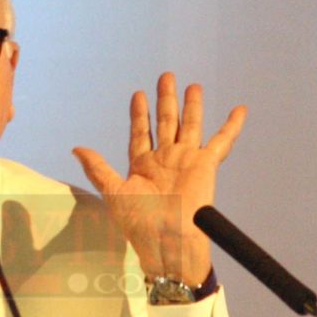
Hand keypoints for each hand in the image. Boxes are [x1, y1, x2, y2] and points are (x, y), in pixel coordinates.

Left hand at [72, 72, 243, 285]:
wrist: (166, 240)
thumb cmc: (138, 222)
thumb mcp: (112, 191)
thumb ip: (97, 167)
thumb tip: (76, 149)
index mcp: (143, 165)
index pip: (141, 132)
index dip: (140, 114)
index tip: (138, 94)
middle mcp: (165, 160)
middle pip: (166, 122)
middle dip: (165, 99)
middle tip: (166, 76)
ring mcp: (186, 160)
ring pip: (190, 125)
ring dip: (191, 105)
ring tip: (192, 85)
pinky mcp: (206, 166)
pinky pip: (222, 141)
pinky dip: (232, 126)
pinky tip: (239, 109)